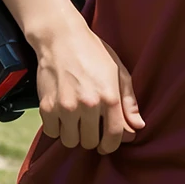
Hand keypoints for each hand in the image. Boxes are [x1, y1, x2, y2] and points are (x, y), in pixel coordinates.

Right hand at [35, 23, 145, 155]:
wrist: (61, 38)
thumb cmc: (94, 54)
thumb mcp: (119, 72)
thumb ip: (129, 102)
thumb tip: (138, 127)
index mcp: (109, 97)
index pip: (113, 136)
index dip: (111, 145)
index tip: (107, 145)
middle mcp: (88, 104)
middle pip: (90, 142)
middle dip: (92, 138)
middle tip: (90, 126)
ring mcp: (65, 106)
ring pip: (70, 141)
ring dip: (74, 135)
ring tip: (76, 120)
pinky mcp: (46, 106)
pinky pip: (52, 132)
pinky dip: (57, 128)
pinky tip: (62, 115)